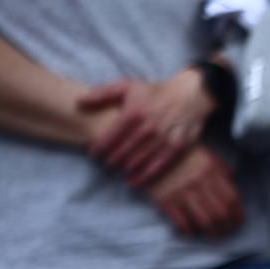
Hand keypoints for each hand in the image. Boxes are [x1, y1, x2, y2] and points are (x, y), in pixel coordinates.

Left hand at [78, 67, 214, 185]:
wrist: (190, 95)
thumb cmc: (155, 92)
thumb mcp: (128, 86)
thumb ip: (102, 94)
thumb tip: (79, 102)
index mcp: (134, 112)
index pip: (111, 135)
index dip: (99, 147)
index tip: (94, 154)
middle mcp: (148, 127)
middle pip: (124, 150)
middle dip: (112, 159)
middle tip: (106, 164)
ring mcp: (163, 138)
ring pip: (139, 160)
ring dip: (126, 168)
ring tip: (119, 171)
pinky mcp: (177, 147)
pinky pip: (158, 166)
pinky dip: (145, 176)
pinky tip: (134, 182)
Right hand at [145, 143, 243, 236]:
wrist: (149, 149)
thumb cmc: (183, 154)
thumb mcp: (208, 156)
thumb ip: (223, 172)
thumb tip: (234, 191)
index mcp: (212, 170)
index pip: (232, 200)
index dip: (238, 215)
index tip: (238, 223)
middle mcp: (199, 182)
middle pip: (221, 213)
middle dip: (227, 228)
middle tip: (227, 232)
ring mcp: (181, 191)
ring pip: (205, 221)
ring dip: (213, 232)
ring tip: (213, 234)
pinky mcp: (164, 199)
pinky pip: (182, 222)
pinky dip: (190, 230)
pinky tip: (192, 230)